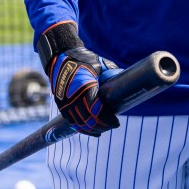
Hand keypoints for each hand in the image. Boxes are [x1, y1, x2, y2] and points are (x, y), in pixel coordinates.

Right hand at [37, 22, 120, 136]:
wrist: (60, 57)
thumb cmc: (83, 60)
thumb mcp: (100, 64)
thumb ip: (112, 74)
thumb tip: (127, 81)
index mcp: (85, 87)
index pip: (97, 111)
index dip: (108, 120)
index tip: (117, 122)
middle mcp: (73, 97)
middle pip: (89, 121)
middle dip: (102, 126)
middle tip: (112, 125)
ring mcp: (65, 103)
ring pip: (80, 124)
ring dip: (93, 130)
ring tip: (103, 129)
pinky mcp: (61, 105)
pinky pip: (72, 122)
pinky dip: (82, 129)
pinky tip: (91, 131)